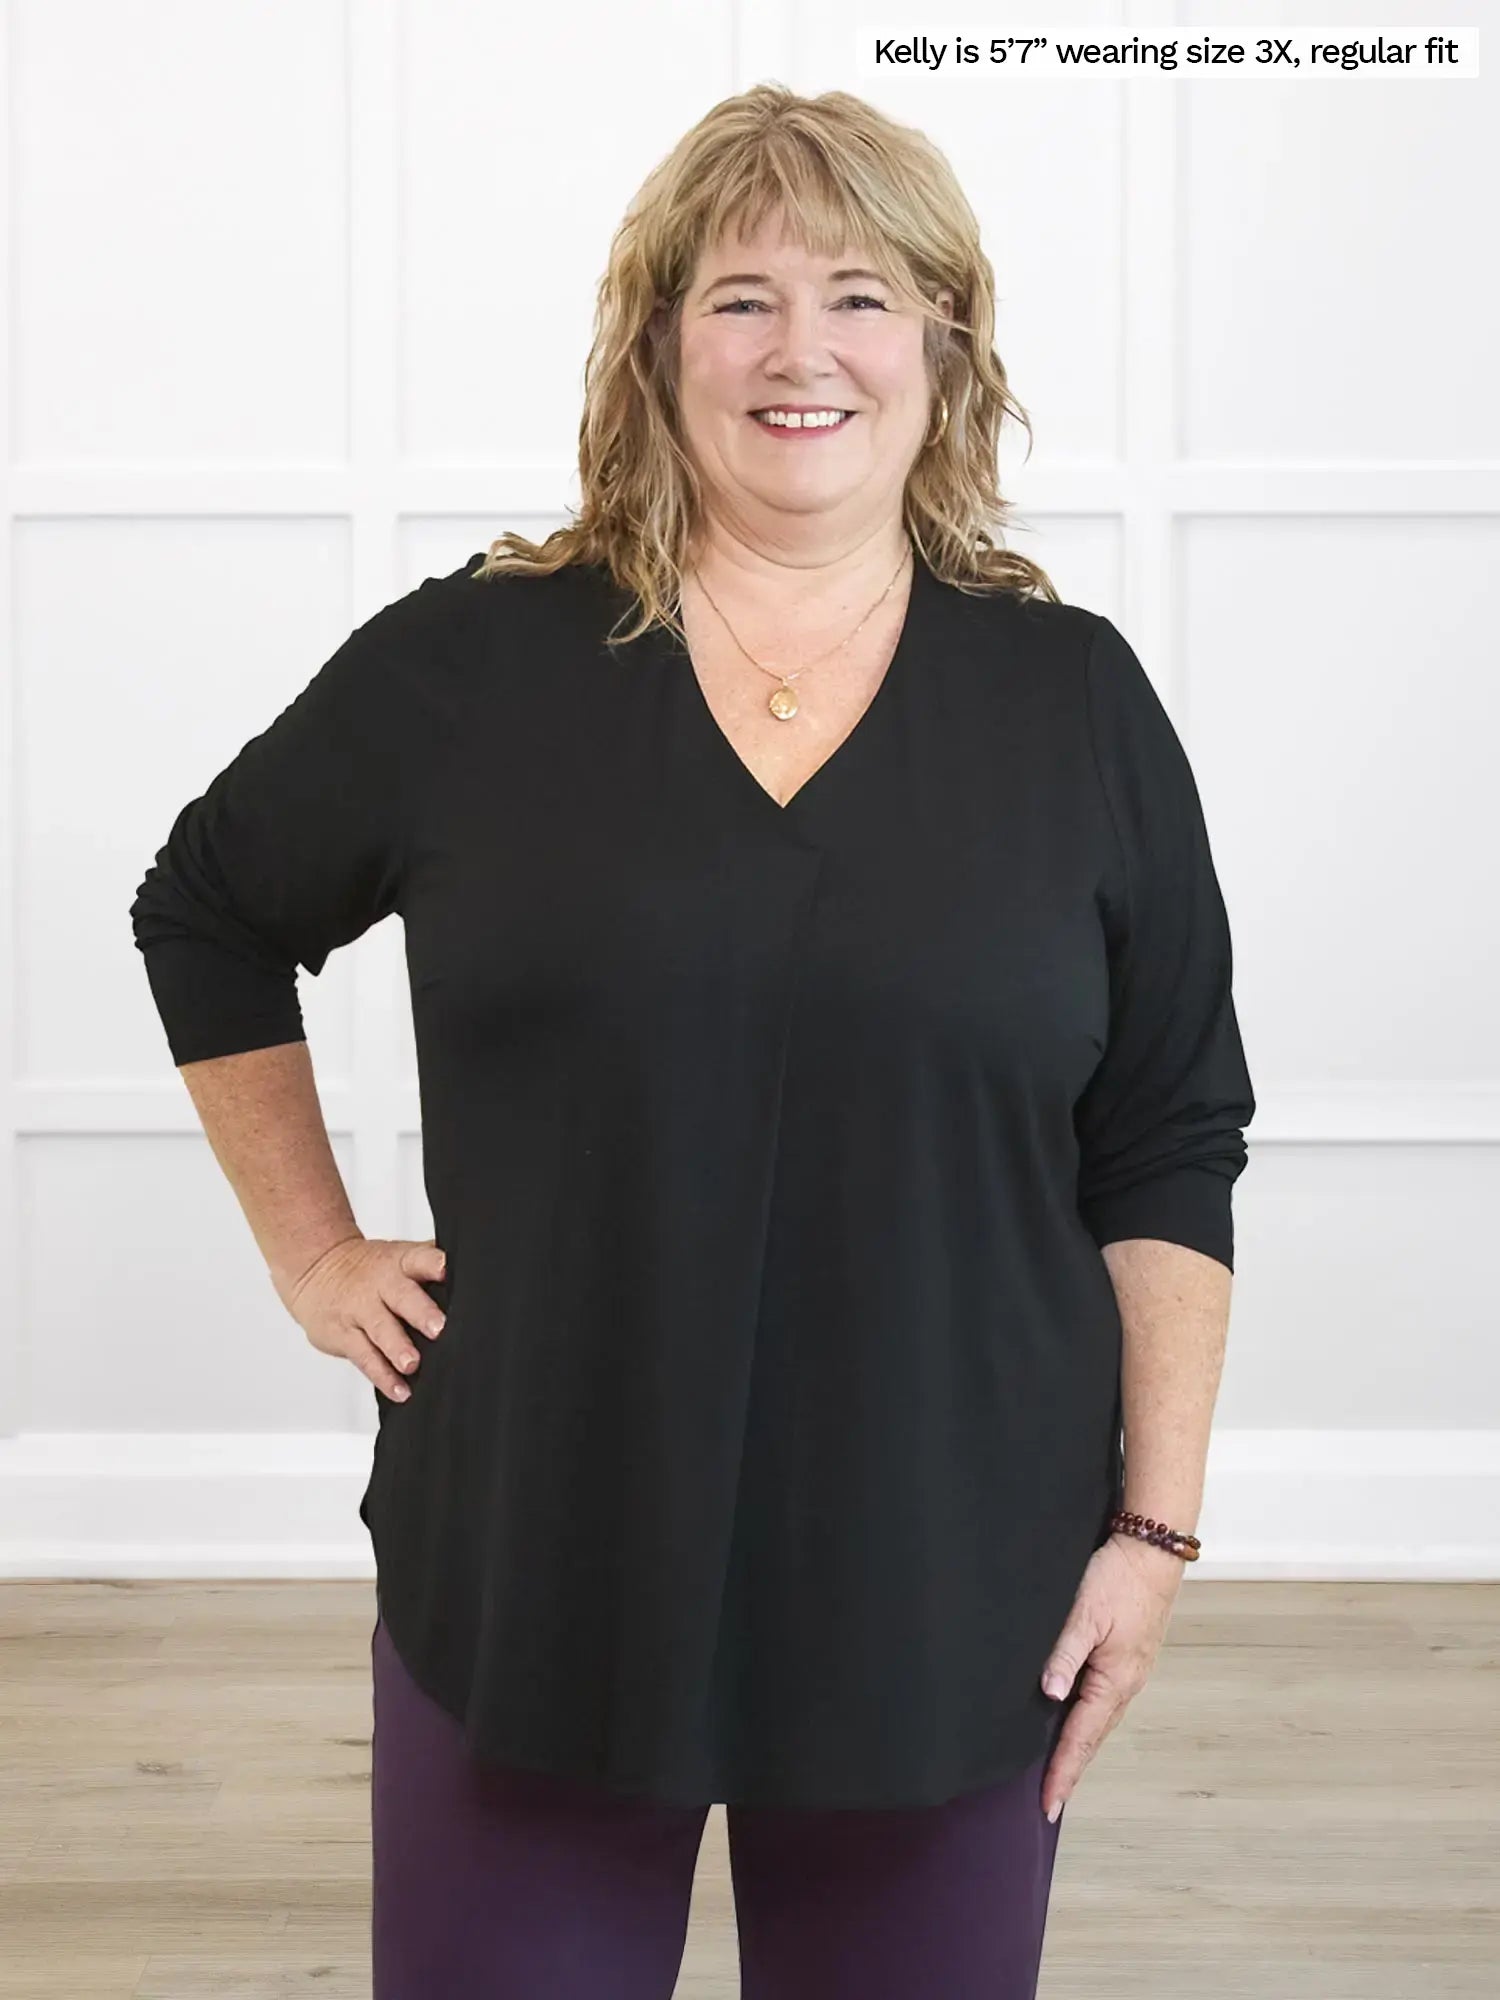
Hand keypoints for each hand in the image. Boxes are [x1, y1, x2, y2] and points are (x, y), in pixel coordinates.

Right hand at [278, 1235, 447, 1403]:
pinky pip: (365, 1358)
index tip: (446, 1270)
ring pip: (380, 1329)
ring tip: (412, 1364)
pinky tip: (400, 1390)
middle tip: (438, 1328)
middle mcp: (380, 1284)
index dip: (432, 1263)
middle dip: (420, 1312)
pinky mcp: (344, 1336)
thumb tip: (478, 1266)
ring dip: (397, 1347)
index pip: (418, 1258)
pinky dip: (383, 1376)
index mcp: (399, 1262)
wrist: (316, 1270)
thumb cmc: (372, 1268)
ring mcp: (360, 1310)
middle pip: (401, 1296)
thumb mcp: (400, 1256)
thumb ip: (432, 1262)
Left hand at [1038, 1531, 1186, 1820]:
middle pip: (1094, 1736)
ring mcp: (1131, 1671)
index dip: (1063, 1771)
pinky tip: (1078, 1721)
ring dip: (1081, 1746)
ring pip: (1101, 1719)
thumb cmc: (1118, 1578)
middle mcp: (1127, 1683)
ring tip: (1062, 1771)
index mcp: (1115, 1679)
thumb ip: (1064, 1654)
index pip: (1082, 1736)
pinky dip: (1090, 1720)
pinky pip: (1106, 1700)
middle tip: (1051, 1800)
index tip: (1048, 1803)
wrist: (1152, 1550)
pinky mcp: (1130, 1657)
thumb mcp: (1083, 1614)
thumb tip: (1049, 1695)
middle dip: (1072, 1768)